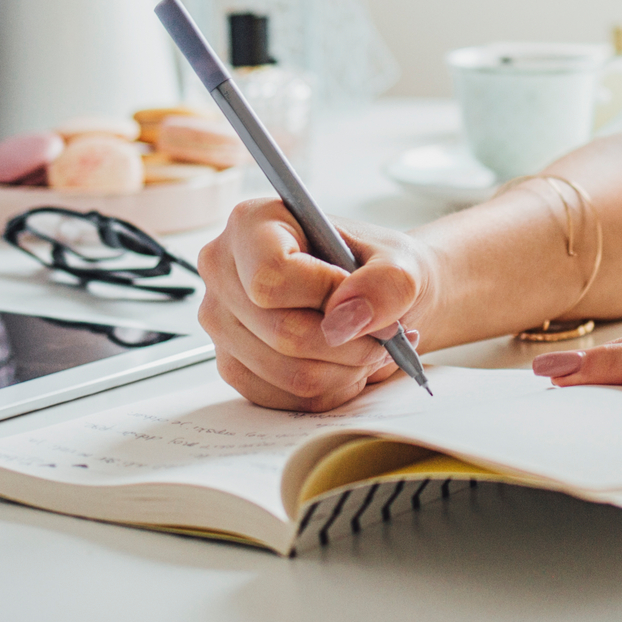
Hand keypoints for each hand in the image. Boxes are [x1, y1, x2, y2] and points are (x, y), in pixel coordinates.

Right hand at [198, 198, 437, 411]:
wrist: (376, 295)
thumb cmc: (377, 268)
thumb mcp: (401, 261)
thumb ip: (387, 281)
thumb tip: (348, 318)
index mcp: (251, 223)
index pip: (272, 276)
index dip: (326, 295)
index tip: (363, 297)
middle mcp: (222, 271)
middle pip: (282, 331)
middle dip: (349, 343)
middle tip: (387, 335)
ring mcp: (221, 323)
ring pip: (288, 373)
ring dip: (346, 370)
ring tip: (371, 347)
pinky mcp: (233, 365)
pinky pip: (286, 398)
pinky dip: (330, 389)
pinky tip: (346, 364)